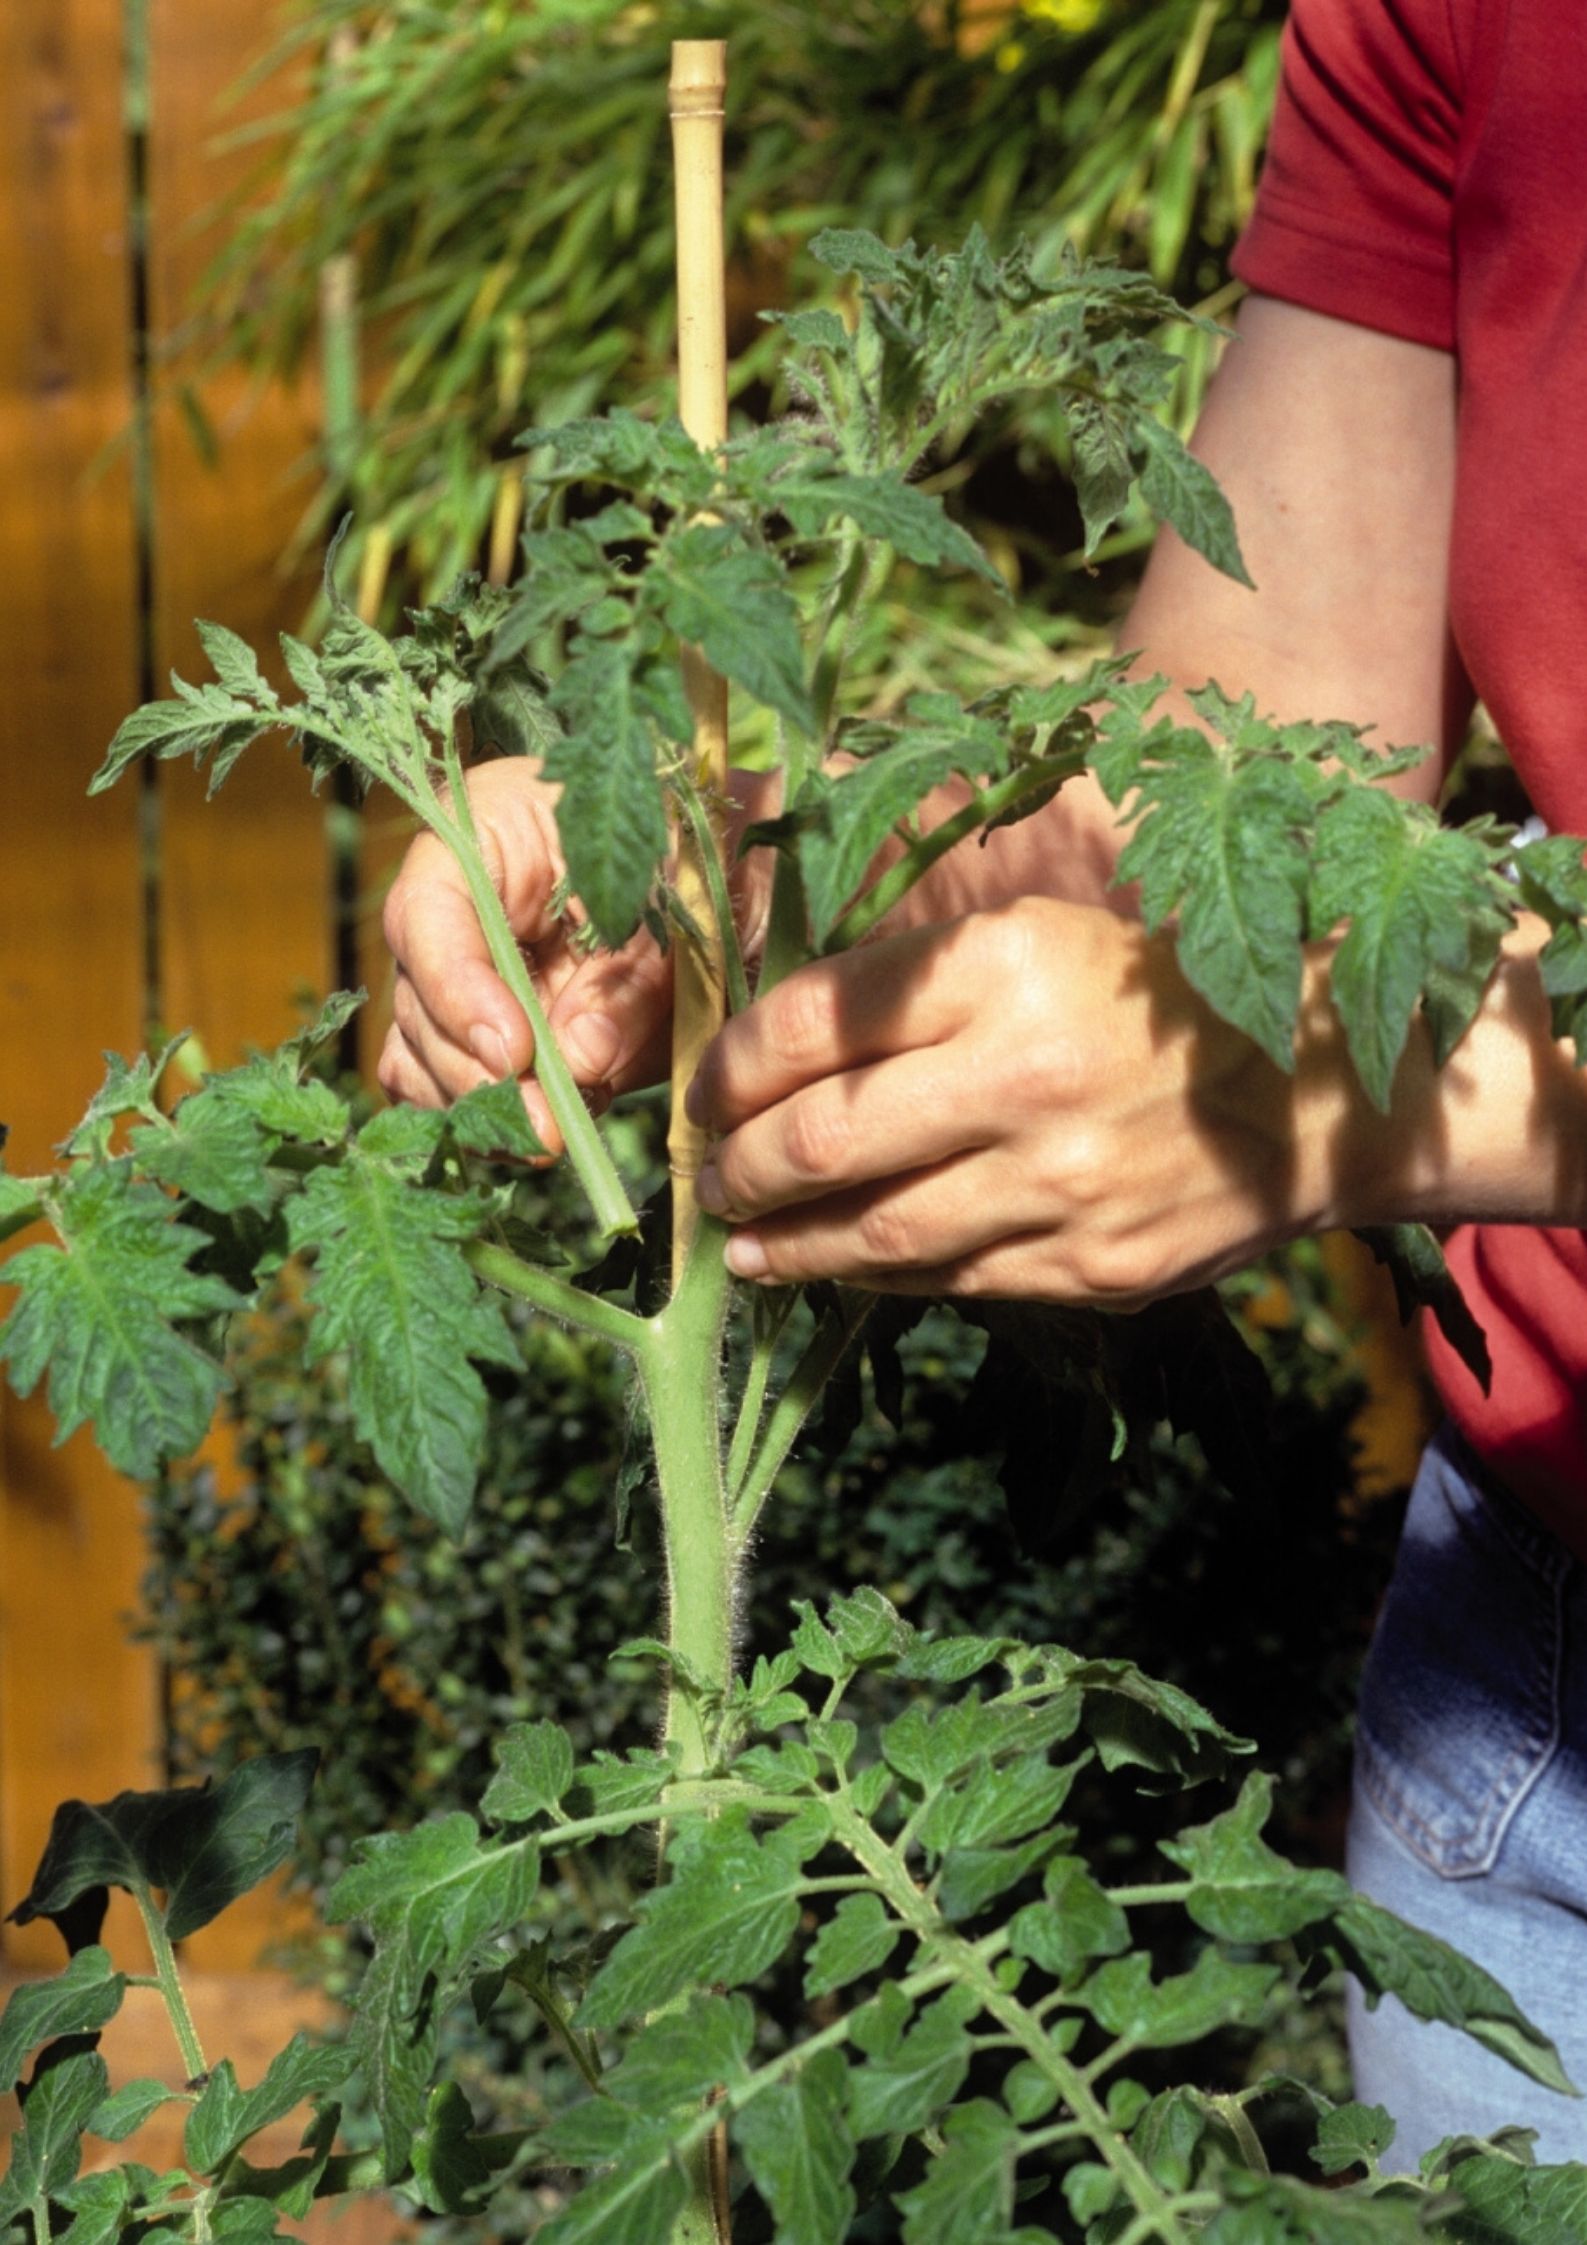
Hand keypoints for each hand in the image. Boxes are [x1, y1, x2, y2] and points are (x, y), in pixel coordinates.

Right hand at [379, 760, 773, 1149]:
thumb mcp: (681, 905)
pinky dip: (488, 1120)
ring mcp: (457, 972)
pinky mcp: (478, 1030)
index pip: (426, 913)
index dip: (457, 989)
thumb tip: (579, 1060)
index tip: (513, 1052)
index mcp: (485, 832)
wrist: (732, 874)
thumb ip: (631, 980)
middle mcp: (453, 904)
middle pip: (417, 999)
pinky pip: (448, 1087)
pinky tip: (540, 1135)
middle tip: (543, 1127)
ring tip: (550, 1137)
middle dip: (477, 1073)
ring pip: (422, 1056)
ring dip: (481, 1107)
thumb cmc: (702, 862)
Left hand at [686, 896, 1363, 1303]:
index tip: (701, 1092)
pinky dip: (872, 1275)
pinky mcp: (1088, 1267)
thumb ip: (909, 990)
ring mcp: (1059, 1183)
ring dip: (782, 1245)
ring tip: (744, 1243)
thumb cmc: (1145, 1001)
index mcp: (1001, 966)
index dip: (726, 1068)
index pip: (808, 1024)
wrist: (1314, 1093)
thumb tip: (764, 1052)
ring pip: (868, 1233)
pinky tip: (833, 1267)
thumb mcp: (1032, 944)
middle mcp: (1024, 1074)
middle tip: (707, 1179)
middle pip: (816, 1140)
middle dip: (732, 1170)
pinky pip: (944, 1280)